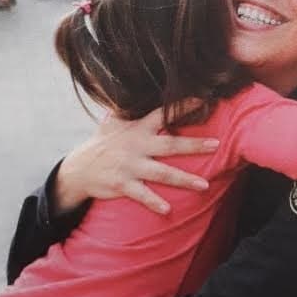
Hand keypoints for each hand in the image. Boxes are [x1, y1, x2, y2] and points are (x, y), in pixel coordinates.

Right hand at [55, 104, 217, 215]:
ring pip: (161, 173)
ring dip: (184, 179)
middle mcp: (136, 145)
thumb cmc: (103, 142)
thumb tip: (143, 86)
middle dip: (194, 145)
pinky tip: (168, 210)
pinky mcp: (122, 184)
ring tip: (204, 186)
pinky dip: (154, 202)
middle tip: (216, 145)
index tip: (203, 99)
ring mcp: (130, 166)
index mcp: (137, 128)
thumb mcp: (114, 120)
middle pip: (169, 145)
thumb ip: (131, 108)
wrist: (80, 168)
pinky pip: (141, 195)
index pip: (162, 114)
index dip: (181, 106)